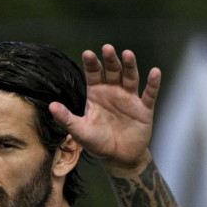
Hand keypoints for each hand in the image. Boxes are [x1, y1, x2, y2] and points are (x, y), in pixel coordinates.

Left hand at [49, 44, 160, 171]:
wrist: (120, 157)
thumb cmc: (99, 143)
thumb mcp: (80, 132)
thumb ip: (67, 119)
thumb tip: (51, 106)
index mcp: (97, 93)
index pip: (94, 74)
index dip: (92, 64)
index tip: (88, 54)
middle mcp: (113, 92)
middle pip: (112, 71)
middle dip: (110, 60)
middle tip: (107, 48)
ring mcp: (130, 99)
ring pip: (130, 78)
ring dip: (130, 66)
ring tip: (128, 54)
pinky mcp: (144, 109)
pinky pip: (149, 94)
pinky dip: (153, 84)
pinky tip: (155, 72)